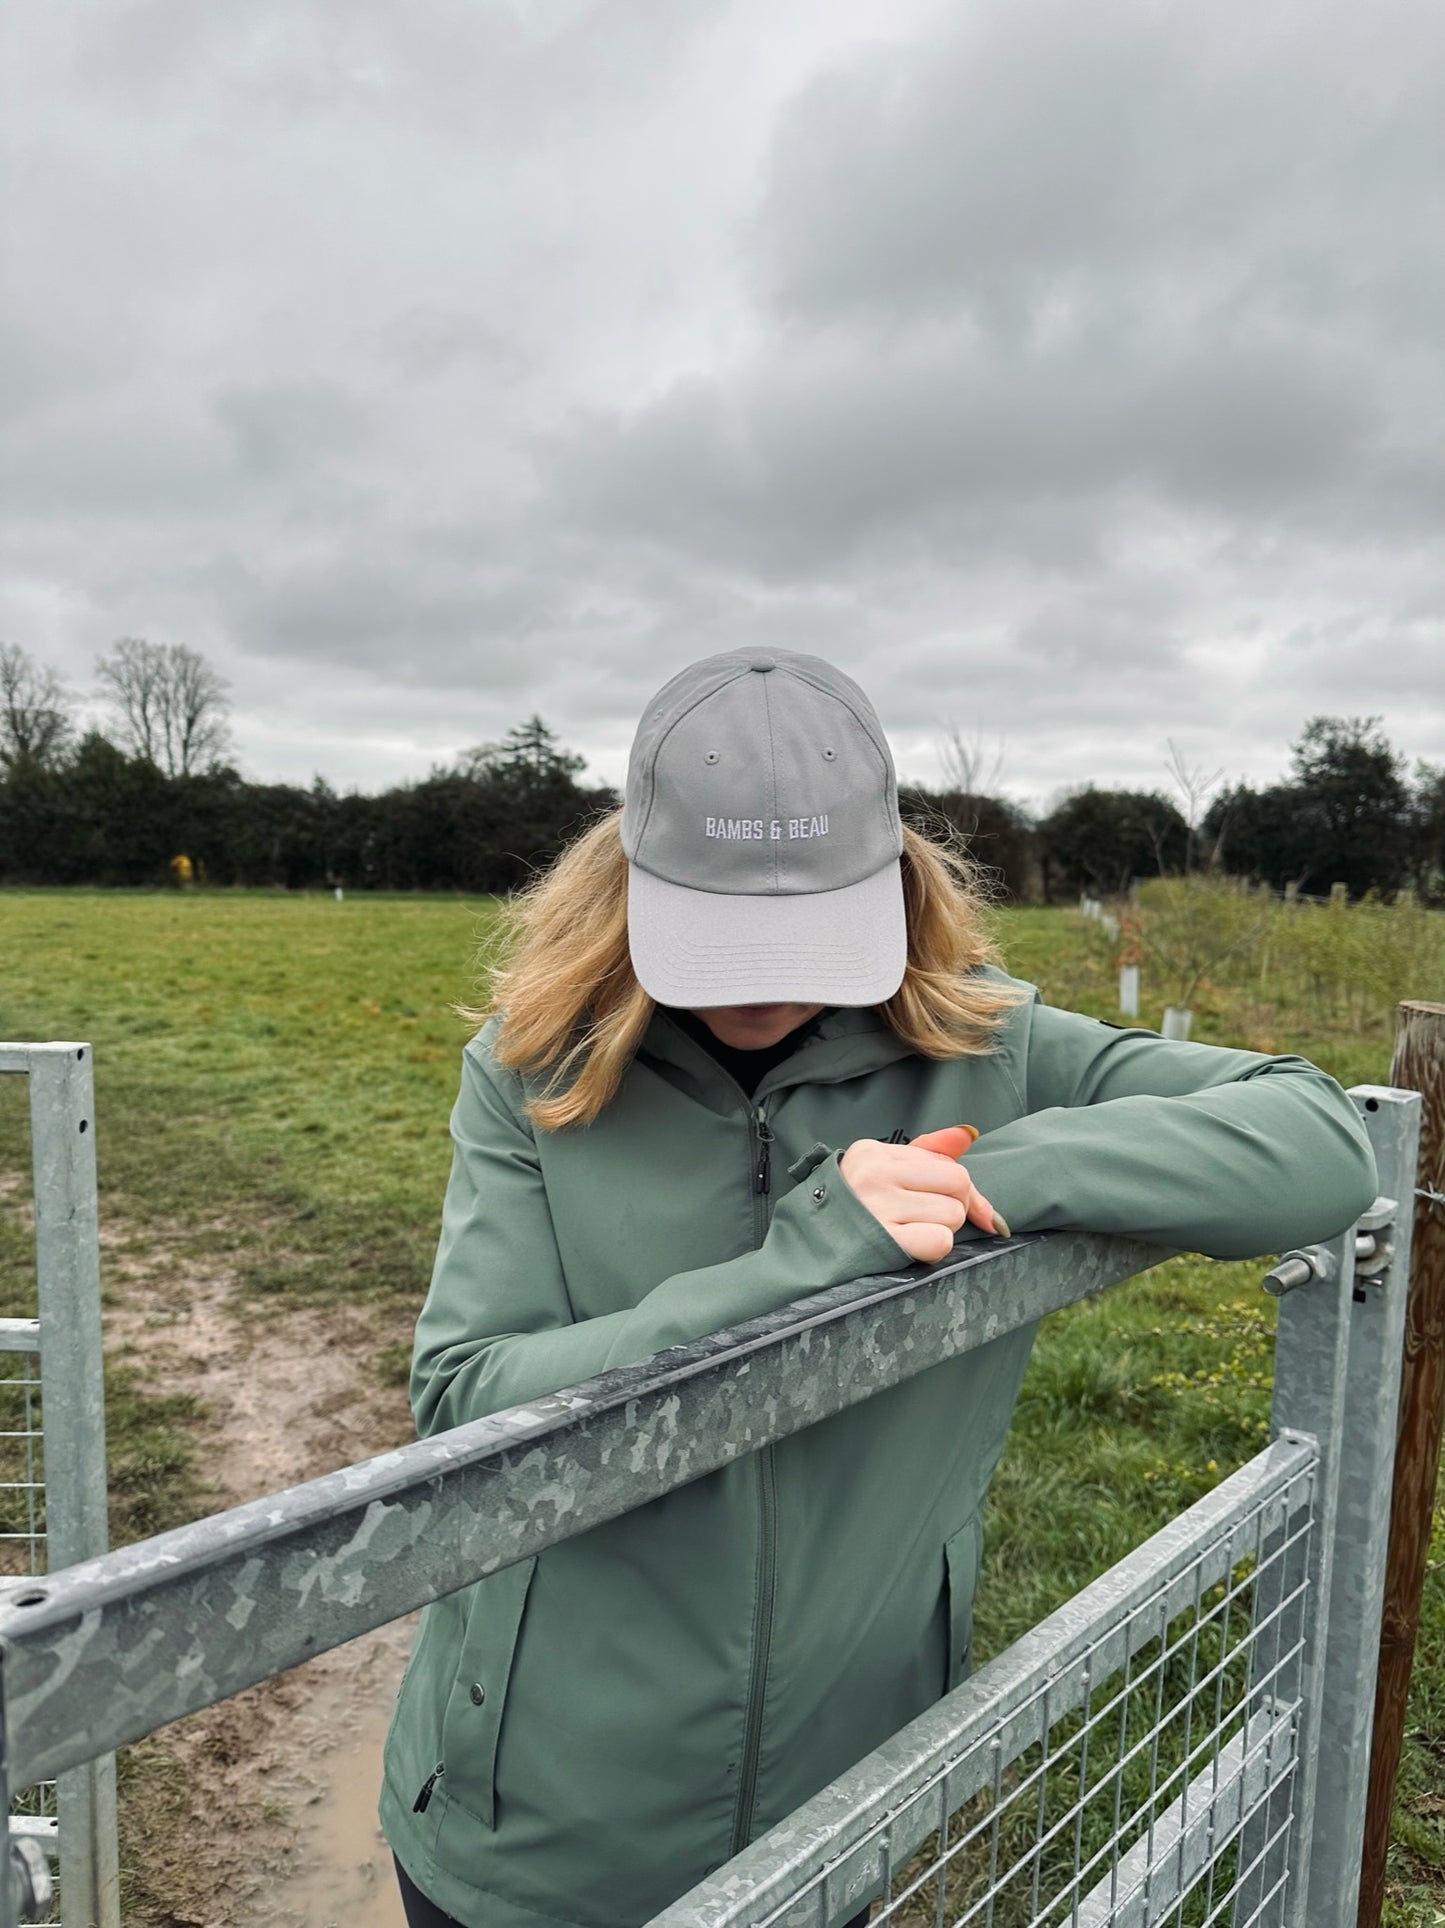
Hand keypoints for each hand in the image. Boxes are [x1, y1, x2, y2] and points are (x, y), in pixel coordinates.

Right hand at [839, 1125, 1008, 1263]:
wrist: (809, 1249)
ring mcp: (877, 1209)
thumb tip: (969, 1133)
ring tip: (910, 1231)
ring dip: (942, 1229)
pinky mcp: (883, 1243)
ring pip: (953, 1215)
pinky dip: (933, 1248)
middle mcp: (874, 1175)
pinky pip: (940, 1241)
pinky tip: (911, 1246)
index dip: (957, 1188)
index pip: (948, 1162)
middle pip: (958, 1184)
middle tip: (923, 1217)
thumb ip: (928, 1150)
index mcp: (874, 1152)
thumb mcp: (882, 1169)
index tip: (946, 1202)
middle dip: (952, 1206)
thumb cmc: (854, 1208)